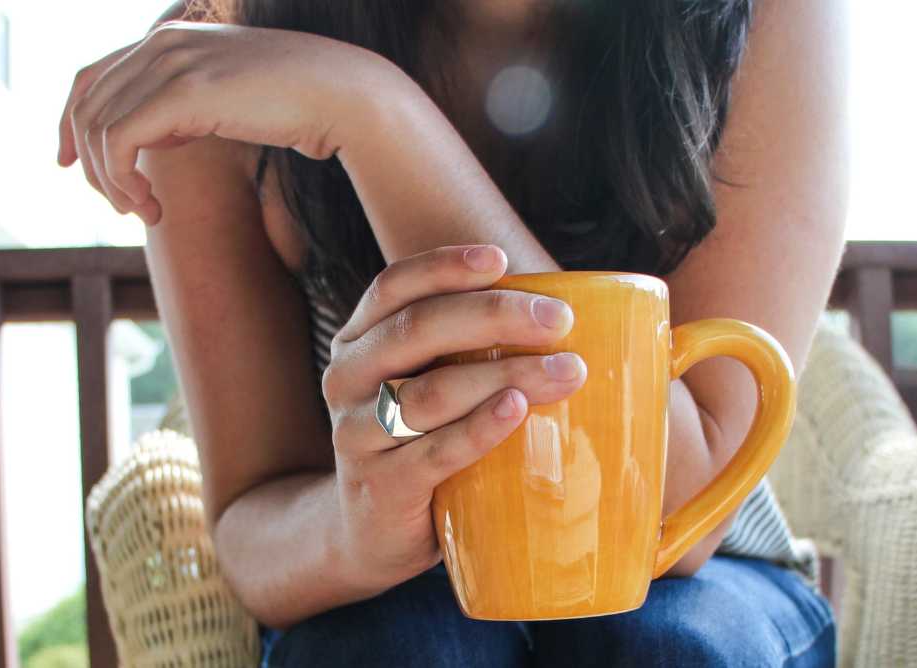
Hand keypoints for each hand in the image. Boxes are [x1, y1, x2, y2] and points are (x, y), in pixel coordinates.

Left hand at [57, 20, 397, 223]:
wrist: (344, 96)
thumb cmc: (300, 106)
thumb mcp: (231, 101)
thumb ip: (189, 108)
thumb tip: (160, 139)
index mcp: (170, 39)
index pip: (91, 77)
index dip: (69, 123)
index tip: (68, 164)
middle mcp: (161, 43)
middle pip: (86, 106)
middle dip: (92, 166)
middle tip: (125, 208)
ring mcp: (170, 62)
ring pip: (97, 127)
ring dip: (109, 182)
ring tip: (143, 213)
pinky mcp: (182, 92)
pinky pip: (119, 142)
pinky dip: (122, 182)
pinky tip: (151, 208)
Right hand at [324, 244, 587, 588]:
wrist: (369, 533)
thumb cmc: (418, 441)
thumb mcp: (422, 384)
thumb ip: (464, 347)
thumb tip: (564, 315)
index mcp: (358, 341)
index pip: (393, 287)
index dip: (444, 266)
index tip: (501, 259)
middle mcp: (349, 379)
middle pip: (416, 329)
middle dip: (493, 315)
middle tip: (558, 320)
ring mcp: (358, 434)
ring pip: (432, 392)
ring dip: (505, 374)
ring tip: (567, 372)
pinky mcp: (382, 486)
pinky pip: (434, 450)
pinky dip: (479, 428)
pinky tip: (518, 410)